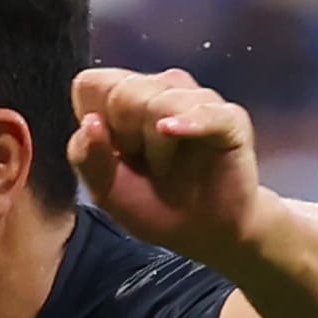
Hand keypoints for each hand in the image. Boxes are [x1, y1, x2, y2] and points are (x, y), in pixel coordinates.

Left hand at [69, 66, 268, 270]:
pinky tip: (171, 131)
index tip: (111, 151)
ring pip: (160, 102)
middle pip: (124, 91)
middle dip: (125, 136)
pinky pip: (206, 112)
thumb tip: (90, 122)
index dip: (94, 118)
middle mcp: (161, 89)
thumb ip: (87, 157)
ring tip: (167, 169)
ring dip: (156, 148)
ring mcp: (197, 100)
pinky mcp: (230, 119)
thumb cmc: (152, 204)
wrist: (202, 234)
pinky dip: (188, 121)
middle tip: (143, 165)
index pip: (92, 83)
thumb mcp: (105, 190)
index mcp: (125, 97)